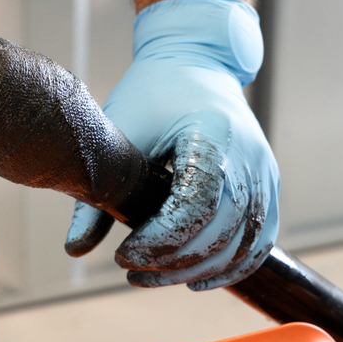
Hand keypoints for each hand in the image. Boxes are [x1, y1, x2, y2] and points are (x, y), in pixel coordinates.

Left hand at [65, 0, 278, 290]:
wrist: (193, 62)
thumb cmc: (151, 95)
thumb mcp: (119, 137)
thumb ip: (99, 195)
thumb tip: (75, 250)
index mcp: (212, 136)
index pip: (197, 204)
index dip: (163, 238)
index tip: (125, 254)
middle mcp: (249, 158)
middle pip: (221, 230)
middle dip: (174, 261)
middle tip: (131, 271)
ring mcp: (265, 173)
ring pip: (243, 242)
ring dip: (198, 269)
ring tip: (151, 276)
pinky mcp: (267, 185)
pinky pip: (259, 238)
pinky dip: (230, 265)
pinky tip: (193, 279)